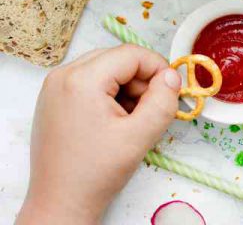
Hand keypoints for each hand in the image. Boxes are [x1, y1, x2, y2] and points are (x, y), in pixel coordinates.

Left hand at [16, 45, 180, 224]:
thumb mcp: (140, 136)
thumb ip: (163, 101)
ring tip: (130, 120)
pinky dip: (109, 94)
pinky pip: (90, 81)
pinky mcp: (54, 100)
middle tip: (149, 109)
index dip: (158, 68)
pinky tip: (114, 122)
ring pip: (106, 69)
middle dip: (141, 80)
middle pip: (118, 59)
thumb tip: (172, 76)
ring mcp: (54, 88)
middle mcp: (63, 76)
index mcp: (81, 80)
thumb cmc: (95, 173)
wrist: (60, 203)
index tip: (171, 92)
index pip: (132, 54)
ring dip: (126, 87)